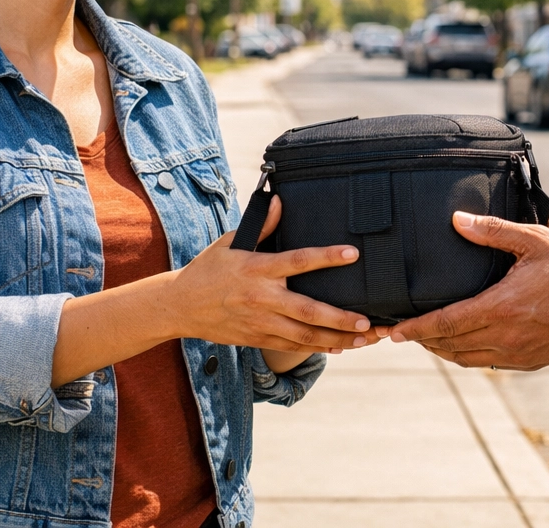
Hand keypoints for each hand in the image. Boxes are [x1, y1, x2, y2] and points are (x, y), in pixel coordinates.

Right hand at [167, 196, 372, 353]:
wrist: (179, 306)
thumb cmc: (208, 269)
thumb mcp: (230, 242)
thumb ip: (260, 226)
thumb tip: (279, 201)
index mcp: (257, 268)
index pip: (298, 261)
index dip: (327, 257)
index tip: (352, 254)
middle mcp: (262, 297)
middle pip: (308, 311)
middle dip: (341, 318)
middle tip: (369, 320)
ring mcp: (260, 322)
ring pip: (304, 336)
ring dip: (337, 338)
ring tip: (364, 338)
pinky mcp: (257, 338)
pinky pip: (292, 346)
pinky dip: (318, 348)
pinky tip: (339, 346)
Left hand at [387, 211, 548, 369]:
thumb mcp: (535, 240)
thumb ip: (494, 230)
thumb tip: (457, 220)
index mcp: (502, 308)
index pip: (446, 323)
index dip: (416, 329)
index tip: (393, 331)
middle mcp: (506, 337)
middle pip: (450, 345)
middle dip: (422, 340)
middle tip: (398, 331)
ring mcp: (518, 354)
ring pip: (466, 359)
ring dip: (442, 350)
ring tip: (424, 337)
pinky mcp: (529, 362)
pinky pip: (487, 363)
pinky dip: (466, 355)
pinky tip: (460, 343)